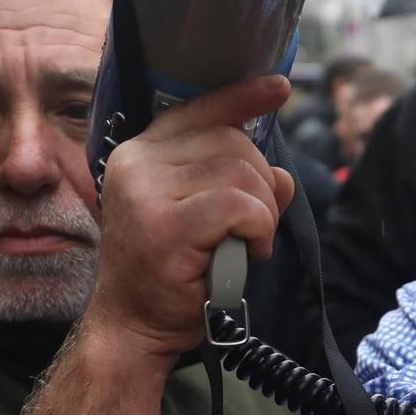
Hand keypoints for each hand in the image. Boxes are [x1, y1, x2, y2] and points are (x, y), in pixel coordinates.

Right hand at [88, 75, 295, 358]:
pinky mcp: (166, 223)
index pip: (199, 111)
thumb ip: (238, 187)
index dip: (243, 98)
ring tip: (247, 243)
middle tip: (253, 228)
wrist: (133, 326)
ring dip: (262, 213)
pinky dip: (258, 228)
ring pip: (242, 173)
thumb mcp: (206, 220)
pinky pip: (239, 205)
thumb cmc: (171, 274)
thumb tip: (282, 176)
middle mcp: (138, 163)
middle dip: (261, 185)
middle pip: (233, 142)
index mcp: (141, 155)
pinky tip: (248, 251)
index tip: (280, 88)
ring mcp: (147, 191)